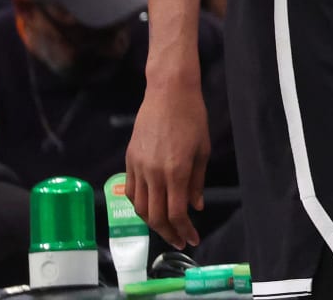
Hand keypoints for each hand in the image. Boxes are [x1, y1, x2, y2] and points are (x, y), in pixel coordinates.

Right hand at [125, 79, 208, 248]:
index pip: (176, 213)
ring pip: (140, 207)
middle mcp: (154, 173)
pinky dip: (140, 204)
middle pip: (155, 216)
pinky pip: (131, 191)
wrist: (168, 92)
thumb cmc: (192, 117)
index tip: (192, 239)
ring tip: (166, 227)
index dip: (184, 230)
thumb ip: (197, 181)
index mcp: (176, 171)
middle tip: (179, 240)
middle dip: (168, 233)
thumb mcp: (203, 150)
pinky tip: (150, 207)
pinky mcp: (129, 159)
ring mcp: (138, 167)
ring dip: (152, 222)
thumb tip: (195, 206)